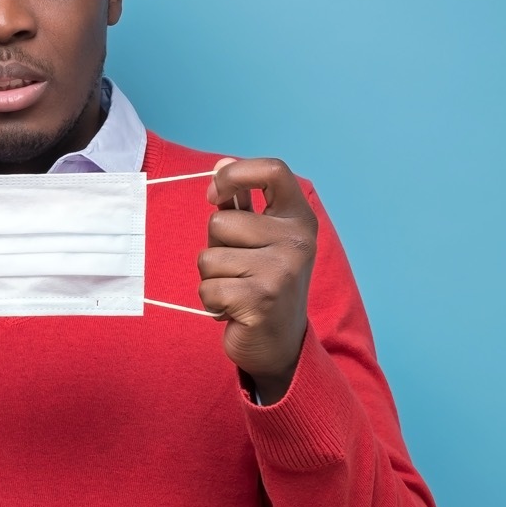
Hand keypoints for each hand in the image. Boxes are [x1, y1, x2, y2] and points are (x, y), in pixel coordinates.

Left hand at [200, 157, 317, 403]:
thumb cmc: (263, 281)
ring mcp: (282, 271)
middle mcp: (296, 241)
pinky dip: (211, 302)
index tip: (215, 194)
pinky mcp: (261, 300)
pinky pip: (207, 288)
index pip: (273, 170)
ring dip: (212, 278)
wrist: (280, 342)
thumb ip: (240, 202)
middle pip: (220, 222)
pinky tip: (234, 309)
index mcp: (298, 218)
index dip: (235, 174)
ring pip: (208, 257)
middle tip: (239, 270)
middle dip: (216, 247)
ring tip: (238, 290)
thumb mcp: (259, 238)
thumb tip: (220, 164)